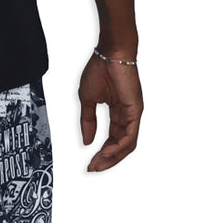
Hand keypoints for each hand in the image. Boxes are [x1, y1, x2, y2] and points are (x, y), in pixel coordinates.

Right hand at [78, 52, 143, 171]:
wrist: (109, 54)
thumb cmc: (99, 69)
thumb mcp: (87, 99)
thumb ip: (88, 121)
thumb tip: (86, 141)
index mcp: (117, 112)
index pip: (111, 138)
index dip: (101, 152)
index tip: (89, 162)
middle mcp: (127, 116)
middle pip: (120, 145)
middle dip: (106, 159)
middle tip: (93, 168)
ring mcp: (132, 114)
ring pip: (127, 144)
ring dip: (112, 157)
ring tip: (98, 163)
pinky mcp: (135, 111)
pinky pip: (130, 135)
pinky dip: (119, 147)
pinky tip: (107, 152)